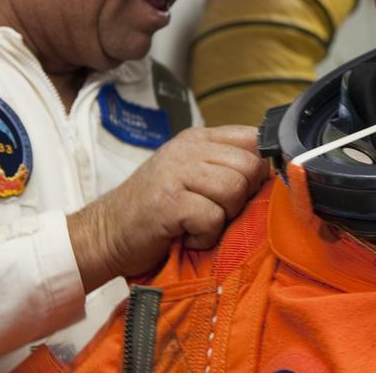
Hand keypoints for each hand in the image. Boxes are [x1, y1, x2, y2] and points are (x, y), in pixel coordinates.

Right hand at [67, 125, 266, 291]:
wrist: (104, 234)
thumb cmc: (152, 210)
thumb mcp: (189, 175)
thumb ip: (224, 165)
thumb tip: (271, 171)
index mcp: (197, 139)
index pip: (253, 138)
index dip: (260, 168)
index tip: (247, 190)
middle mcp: (187, 149)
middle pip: (250, 166)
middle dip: (241, 197)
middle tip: (216, 212)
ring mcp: (176, 172)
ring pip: (234, 190)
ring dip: (222, 218)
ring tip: (198, 224)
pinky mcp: (168, 202)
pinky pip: (212, 217)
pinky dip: (204, 236)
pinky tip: (186, 237)